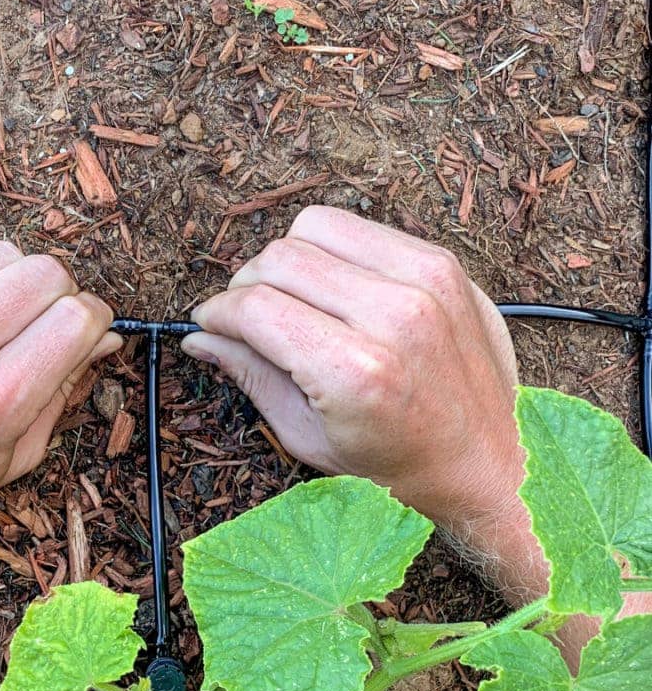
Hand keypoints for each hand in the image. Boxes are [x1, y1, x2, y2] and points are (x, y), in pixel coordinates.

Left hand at [0, 233, 119, 541]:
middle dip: (56, 296)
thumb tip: (103, 336)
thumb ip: (63, 391)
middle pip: (45, 273)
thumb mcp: (11, 459)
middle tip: (38, 324)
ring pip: (0, 251)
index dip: (92, 320)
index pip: (75, 319)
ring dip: (8, 280)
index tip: (84, 330)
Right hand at [182, 207, 520, 535]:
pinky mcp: (443, 263)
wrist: (489, 460)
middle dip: (247, 286)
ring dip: (289, 260)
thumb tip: (201, 339)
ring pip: (316, 227)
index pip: (256, 307)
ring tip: (291, 298)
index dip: (218, 314)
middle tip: (246, 317)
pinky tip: (334, 288)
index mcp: (355, 372)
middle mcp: (392, 316)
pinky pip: (362, 228)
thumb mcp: (311, 437)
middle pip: (280, 258)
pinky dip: (334, 251)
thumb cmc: (399, 463)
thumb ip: (253, 377)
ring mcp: (425, 282)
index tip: (210, 324)